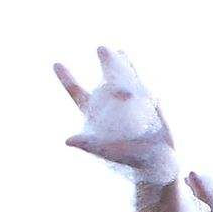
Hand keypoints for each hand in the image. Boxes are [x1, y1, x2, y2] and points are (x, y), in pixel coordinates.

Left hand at [57, 47, 176, 184]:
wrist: (156, 164)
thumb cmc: (128, 159)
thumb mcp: (106, 151)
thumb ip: (89, 144)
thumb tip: (68, 141)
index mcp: (97, 113)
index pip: (78, 92)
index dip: (67, 78)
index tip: (56, 63)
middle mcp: (113, 106)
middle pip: (106, 80)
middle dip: (105, 63)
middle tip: (101, 47)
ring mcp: (134, 106)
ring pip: (128, 80)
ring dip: (125, 65)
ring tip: (121, 51)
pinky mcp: (152, 109)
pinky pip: (149, 93)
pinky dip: (149, 87)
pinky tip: (154, 87)